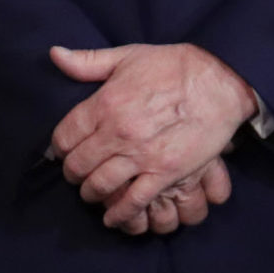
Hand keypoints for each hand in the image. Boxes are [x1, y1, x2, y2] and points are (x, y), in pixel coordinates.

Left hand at [47, 43, 255, 232]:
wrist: (218, 81)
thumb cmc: (172, 65)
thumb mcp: (127, 55)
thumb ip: (88, 61)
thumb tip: (55, 54)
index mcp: (105, 103)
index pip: (65, 136)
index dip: (59, 147)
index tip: (64, 151)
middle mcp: (118, 132)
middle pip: (79, 165)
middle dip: (72, 173)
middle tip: (76, 174)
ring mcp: (141, 156)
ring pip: (100, 186)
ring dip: (91, 193)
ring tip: (91, 192)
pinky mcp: (165, 173)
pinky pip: (134, 202)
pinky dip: (119, 214)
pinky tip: (111, 218)